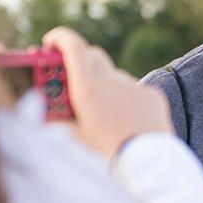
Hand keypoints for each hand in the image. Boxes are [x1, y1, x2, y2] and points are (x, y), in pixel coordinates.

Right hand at [42, 27, 173, 155]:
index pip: (73, 46)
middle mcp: (112, 80)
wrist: (146, 164)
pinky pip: (134, 91)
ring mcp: (134, 86)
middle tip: (72, 79)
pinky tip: (128, 122)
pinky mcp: (152, 94)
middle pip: (93, 55)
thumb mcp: (75, 137)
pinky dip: (126, 101)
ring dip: (105, 87)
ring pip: (114, 77)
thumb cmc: (106, 154)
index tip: (51, 41)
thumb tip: (49, 112)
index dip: (60, 38)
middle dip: (80, 62)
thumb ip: (61, 119)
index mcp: (88, 88)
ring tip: (105, 117)